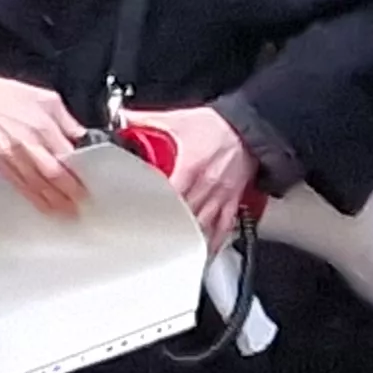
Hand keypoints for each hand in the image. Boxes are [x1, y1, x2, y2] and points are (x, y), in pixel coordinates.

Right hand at [0, 73, 87, 216]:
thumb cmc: (9, 95)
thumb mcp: (47, 98)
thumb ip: (67, 121)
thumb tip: (83, 138)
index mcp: (42, 126)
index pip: (66, 156)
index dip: (78, 173)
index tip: (90, 185)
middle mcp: (27, 143)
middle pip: (51, 174)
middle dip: (67, 193)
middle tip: (81, 206)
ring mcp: (11, 155)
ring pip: (35, 184)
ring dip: (52, 201)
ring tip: (66, 213)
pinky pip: (19, 185)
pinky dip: (33, 198)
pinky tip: (44, 207)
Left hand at [130, 105, 259, 250]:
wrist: (249, 128)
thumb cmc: (217, 125)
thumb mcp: (178, 119)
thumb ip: (147, 120)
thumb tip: (123, 118)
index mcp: (190, 166)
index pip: (166, 194)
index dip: (151, 206)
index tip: (135, 214)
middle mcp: (205, 185)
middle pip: (182, 215)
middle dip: (165, 227)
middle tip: (147, 239)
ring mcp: (220, 196)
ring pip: (201, 227)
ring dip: (187, 239)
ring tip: (170, 253)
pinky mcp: (232, 202)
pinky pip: (223, 228)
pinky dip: (213, 242)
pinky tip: (203, 254)